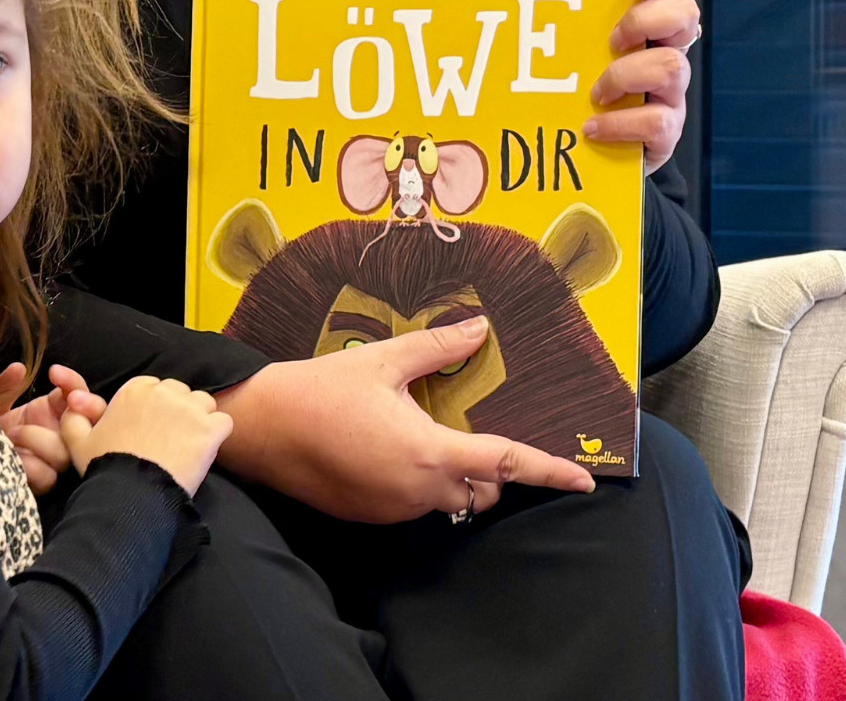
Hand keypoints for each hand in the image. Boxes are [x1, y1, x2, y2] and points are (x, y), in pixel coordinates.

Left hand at [0, 363, 103, 494]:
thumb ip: (4, 386)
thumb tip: (19, 368)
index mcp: (54, 410)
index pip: (78, 392)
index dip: (72, 382)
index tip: (54, 373)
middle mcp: (60, 433)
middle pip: (91, 423)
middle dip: (85, 409)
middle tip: (70, 401)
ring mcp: (55, 459)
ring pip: (69, 450)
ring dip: (42, 439)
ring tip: (13, 434)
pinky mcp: (44, 484)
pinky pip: (49, 476)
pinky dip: (33, 466)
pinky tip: (16, 458)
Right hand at [61, 375, 231, 495]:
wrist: (131, 493)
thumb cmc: (106, 467)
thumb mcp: (78, 442)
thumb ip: (74, 419)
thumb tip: (72, 403)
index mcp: (134, 389)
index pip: (156, 387)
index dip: (156, 408)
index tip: (153, 429)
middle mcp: (164, 392)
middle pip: (182, 393)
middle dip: (180, 411)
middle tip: (173, 438)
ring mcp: (189, 409)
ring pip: (205, 404)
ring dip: (201, 420)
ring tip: (191, 444)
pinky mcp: (209, 430)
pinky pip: (224, 423)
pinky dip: (218, 436)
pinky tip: (206, 451)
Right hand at [214, 318, 594, 522]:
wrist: (260, 427)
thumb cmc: (319, 390)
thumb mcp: (381, 360)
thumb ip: (437, 348)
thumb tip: (479, 328)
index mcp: (430, 452)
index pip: (506, 464)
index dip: (549, 472)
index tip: (585, 480)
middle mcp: (418, 490)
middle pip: (481, 492)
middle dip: (489, 472)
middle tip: (470, 432)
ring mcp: (394, 509)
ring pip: (447, 502)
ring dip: (451, 476)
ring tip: (421, 434)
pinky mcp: (370, 517)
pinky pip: (413, 506)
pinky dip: (418, 484)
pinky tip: (388, 451)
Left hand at [586, 0, 700, 173]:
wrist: (590, 151)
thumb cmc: (577, 91)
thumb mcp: (571, 54)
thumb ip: (561, 27)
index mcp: (647, 26)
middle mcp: (666, 52)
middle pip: (685, 14)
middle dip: (646, 20)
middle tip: (611, 40)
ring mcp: (671, 92)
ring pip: (671, 66)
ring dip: (626, 75)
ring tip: (595, 93)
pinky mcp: (667, 130)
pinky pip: (657, 121)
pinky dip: (621, 124)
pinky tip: (592, 128)